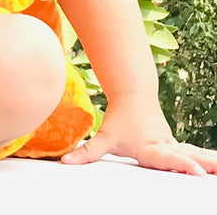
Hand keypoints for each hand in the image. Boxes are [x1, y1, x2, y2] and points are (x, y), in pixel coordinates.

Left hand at [61, 94, 216, 175]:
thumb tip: (65, 162)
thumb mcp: (104, 137)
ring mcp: (172, 145)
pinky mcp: (175, 144)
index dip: (182, 165)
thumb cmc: (119, 119)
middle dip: (203, 164)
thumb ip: (87, 153)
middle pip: (186, 157)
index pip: (168, 159)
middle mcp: (164, 147)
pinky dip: (208, 158)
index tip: (197, 171)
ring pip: (194, 153)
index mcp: (150, 149)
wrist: (133, 95)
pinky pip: (194, 152)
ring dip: (210, 160)